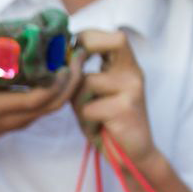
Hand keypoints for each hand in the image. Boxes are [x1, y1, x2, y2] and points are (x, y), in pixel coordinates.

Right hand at [0, 40, 79, 149]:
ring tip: (74, 54)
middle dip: (73, 80)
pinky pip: (50, 103)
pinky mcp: (25, 116)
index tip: (62, 59)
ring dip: (70, 83)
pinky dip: (61, 86)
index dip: (55, 83)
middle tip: (78, 52)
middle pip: (56, 103)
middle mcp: (15, 116)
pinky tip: (61, 64)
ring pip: (57, 105)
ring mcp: (22, 118)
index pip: (36, 100)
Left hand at [72, 28, 157, 169]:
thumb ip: (82, 75)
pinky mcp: (126, 108)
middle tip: (75, 72)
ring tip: (91, 117)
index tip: (72, 51)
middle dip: (87, 48)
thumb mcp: (94, 94)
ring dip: (79, 103)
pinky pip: (88, 107)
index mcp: (127, 67)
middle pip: (115, 41)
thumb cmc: (107, 123)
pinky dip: (86, 121)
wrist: (134, 155)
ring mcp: (132, 89)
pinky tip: (99, 129)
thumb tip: (58, 57)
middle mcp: (134, 73)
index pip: (114, 36)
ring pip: (86, 82)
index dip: (89, 36)